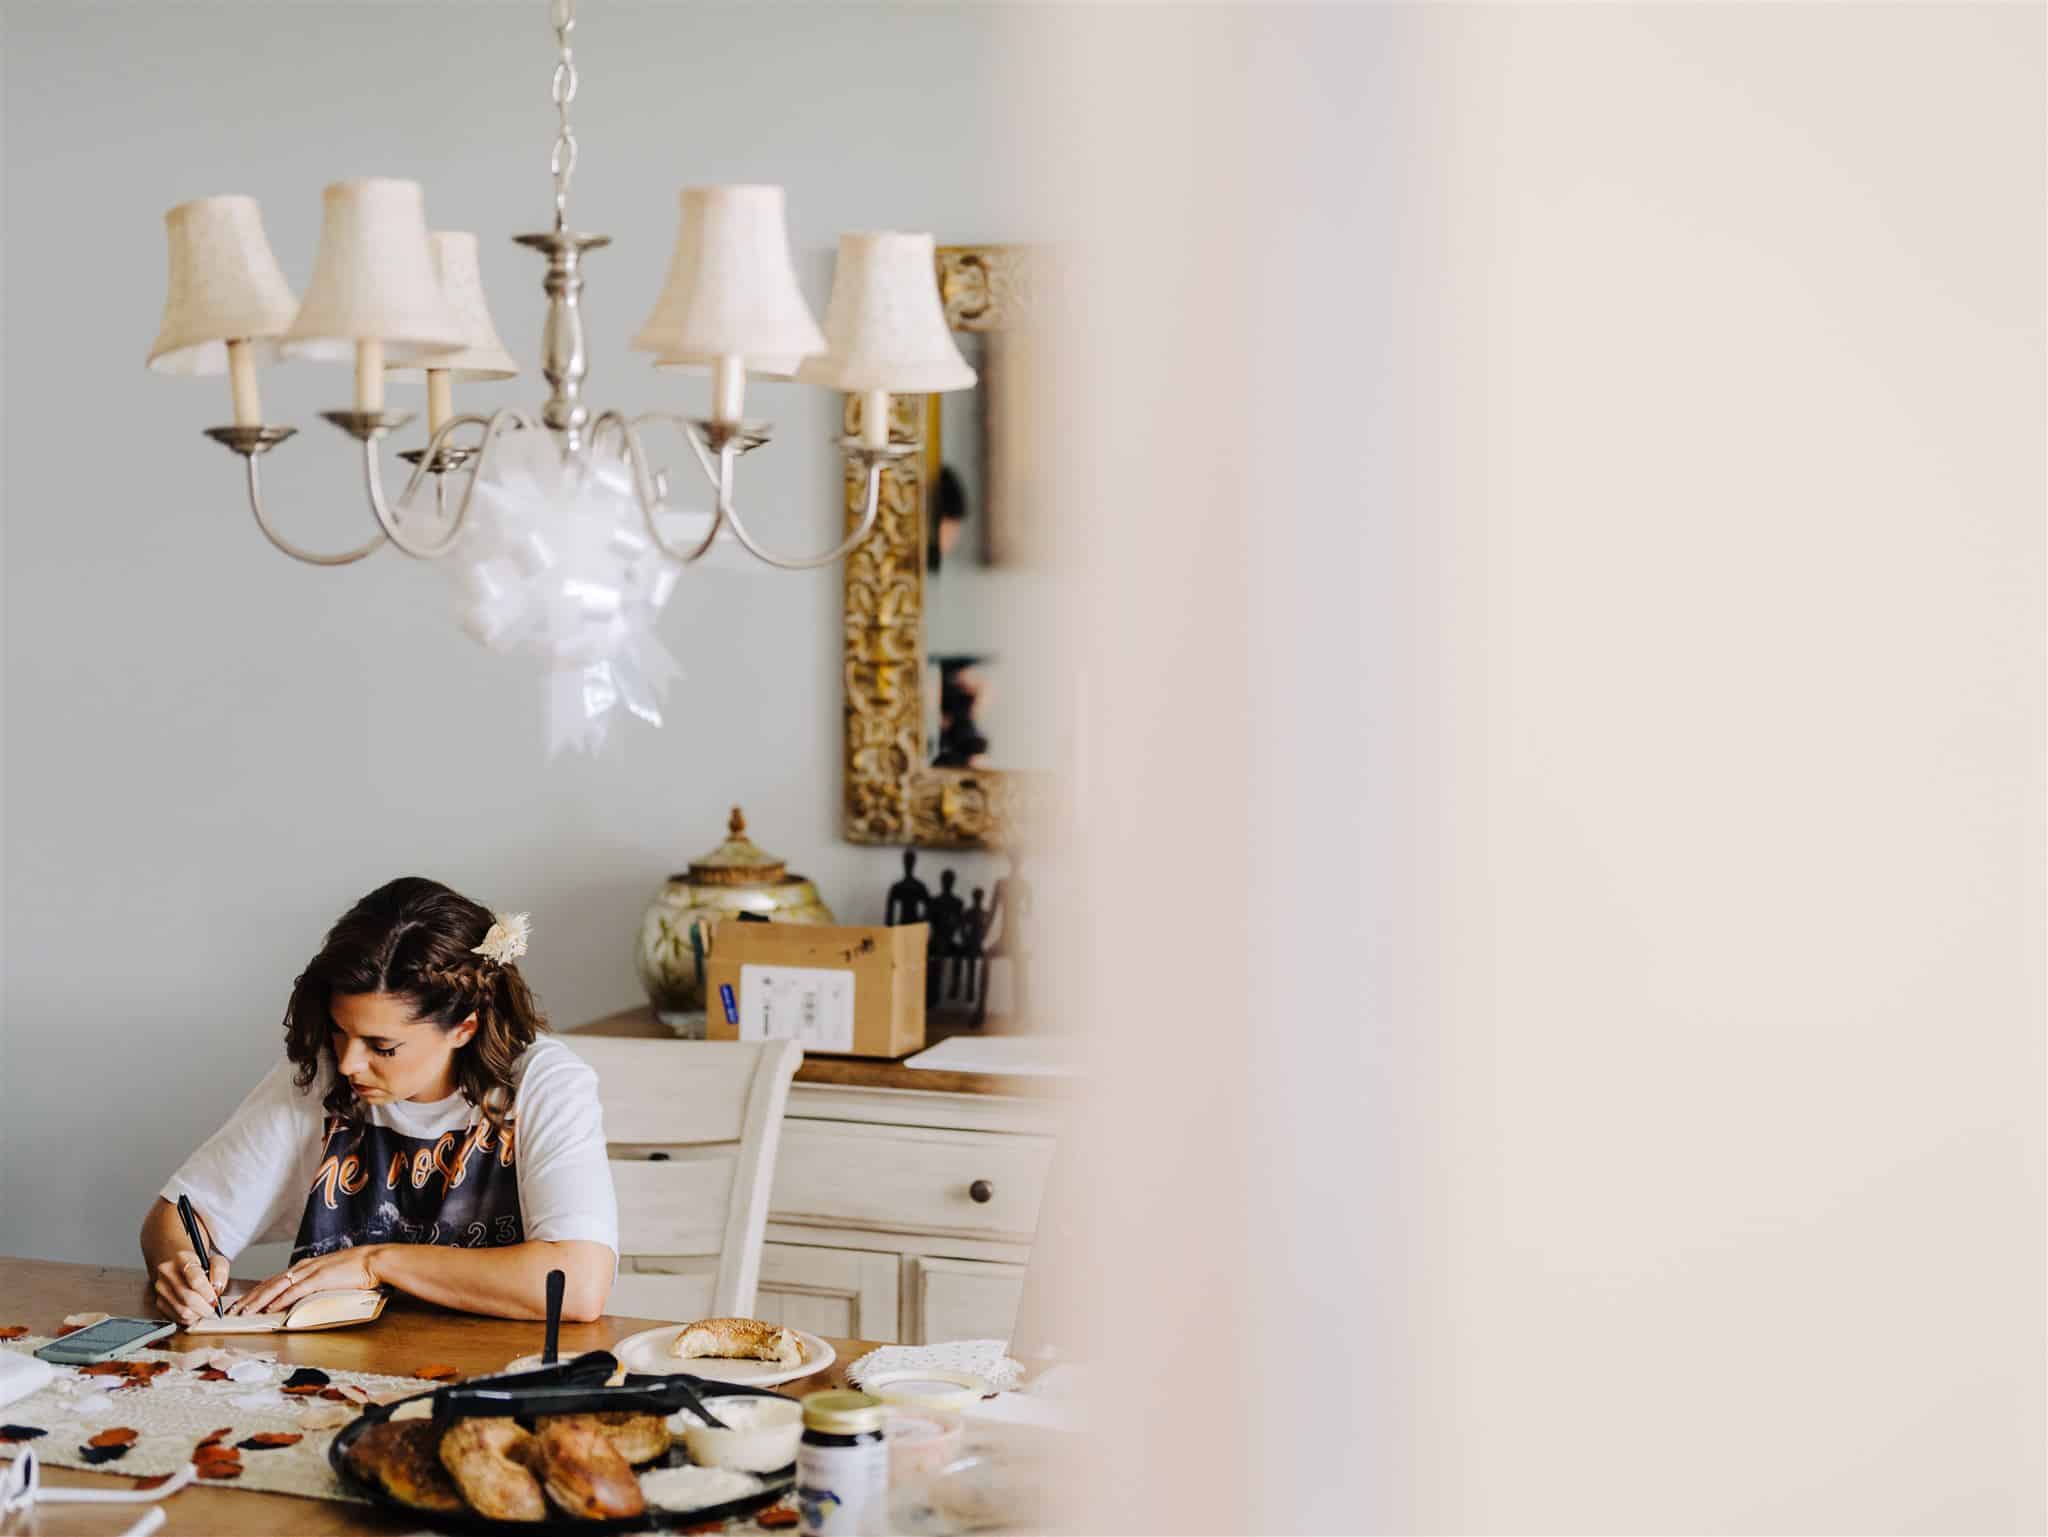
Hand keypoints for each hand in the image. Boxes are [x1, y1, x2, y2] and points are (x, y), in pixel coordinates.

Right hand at [152, 1248, 229, 1326]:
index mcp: (183, 1258)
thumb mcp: (215, 1260)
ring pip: (182, 1311)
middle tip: (213, 1309)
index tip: (215, 1299)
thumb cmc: (200, 1264)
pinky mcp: (158, 1301)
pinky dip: (189, 1318)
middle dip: (205, 1308)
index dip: (208, 1293)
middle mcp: (167, 1272)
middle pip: (188, 1298)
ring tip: (205, 1309)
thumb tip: (216, 1288)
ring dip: (198, 1315)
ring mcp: (161, 1287)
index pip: (195, 1280)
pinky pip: (176, 1317)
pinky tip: (195, 1311)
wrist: (179, 1265)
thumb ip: (220, 1271)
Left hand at [228, 1247, 381, 1315]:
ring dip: (257, 1302)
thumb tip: (304, 1300)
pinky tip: (268, 1310)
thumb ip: (317, 1285)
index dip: (256, 1293)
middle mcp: (303, 1268)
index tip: (243, 1304)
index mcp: (305, 1267)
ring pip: (276, 1287)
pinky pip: (293, 1292)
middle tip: (233, 1312)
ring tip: (243, 1313)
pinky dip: (278, 1301)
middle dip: (249, 1299)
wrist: (375, 1260)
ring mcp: (310, 1272)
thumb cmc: (358, 1269)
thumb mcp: (331, 1276)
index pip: (273, 1281)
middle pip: (269, 1284)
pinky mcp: (319, 1279)